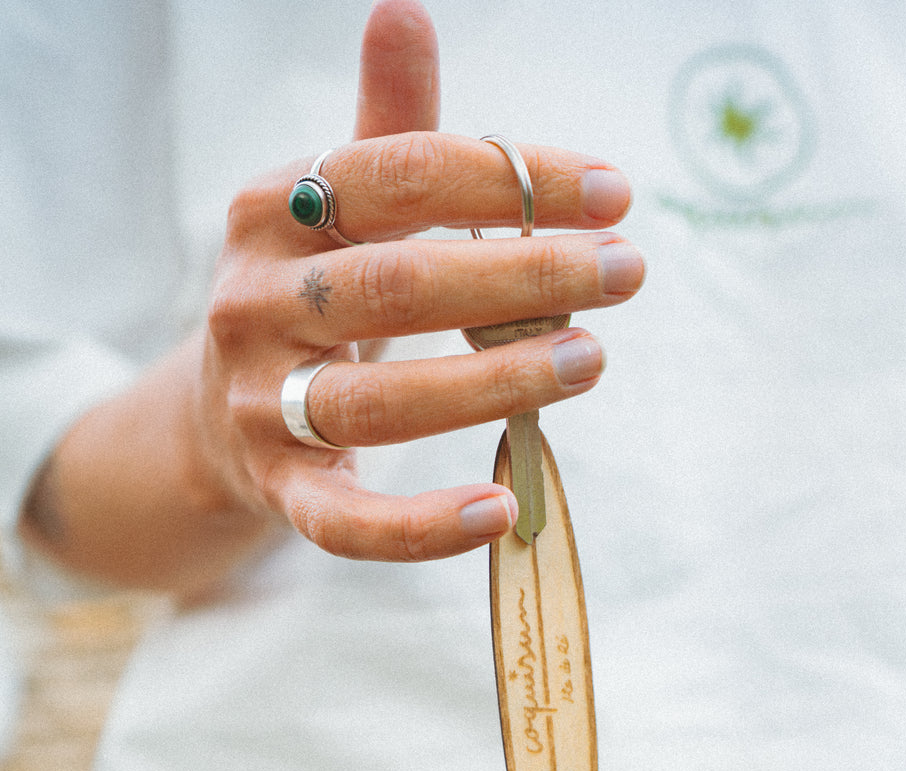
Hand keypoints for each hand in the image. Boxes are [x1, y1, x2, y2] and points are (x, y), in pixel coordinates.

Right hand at [194, 0, 643, 562]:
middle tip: (626, 273)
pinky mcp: (282, 494)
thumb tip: (404, 8)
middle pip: (396, 284)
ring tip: (592, 359)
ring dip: (495, 382)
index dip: (508, 179)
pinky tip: (501, 510)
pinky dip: (422, 526)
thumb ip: (385, 129)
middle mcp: (255, 305)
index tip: (614, 195)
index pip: (398, 175)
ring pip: (379, 401)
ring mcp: (263, 406)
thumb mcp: (337, 207)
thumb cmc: (313, 293)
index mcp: (272, 210)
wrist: (219, 416)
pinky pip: (347, 522)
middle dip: (524, 274)